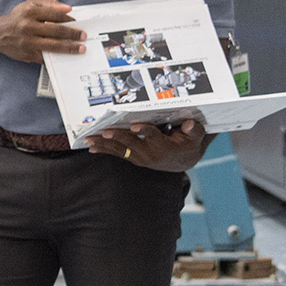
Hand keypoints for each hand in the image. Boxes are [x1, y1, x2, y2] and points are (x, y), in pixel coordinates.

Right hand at [0, 0, 84, 62]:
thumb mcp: (29, 4)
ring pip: (53, 46)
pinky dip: (57, 57)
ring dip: (69, 47)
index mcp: (30, 12)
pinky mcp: (28, 54)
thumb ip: (48, 4)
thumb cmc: (17, 19)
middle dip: (73, 34)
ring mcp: (28, 42)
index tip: (77, 22)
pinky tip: (66, 57)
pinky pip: (46, 57)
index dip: (68, 19)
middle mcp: (28, 27)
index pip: (54, 15)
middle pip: (56, 31)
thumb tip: (66, 8)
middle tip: (83, 36)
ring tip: (80, 48)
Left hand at [87, 115, 208, 171]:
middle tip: (104, 131)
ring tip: (89, 139)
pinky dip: (104, 149)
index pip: (153, 136)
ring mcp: (140, 157)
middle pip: (131, 143)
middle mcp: (150, 153)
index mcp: (164, 146)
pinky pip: (117, 153)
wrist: (184, 160)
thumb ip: (195, 130)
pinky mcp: (134, 158)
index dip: (144, 130)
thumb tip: (190, 124)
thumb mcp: (196, 136)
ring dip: (104, 144)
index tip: (135, 126)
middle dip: (117, 136)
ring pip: (120, 149)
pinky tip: (91, 147)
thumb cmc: (188, 143)